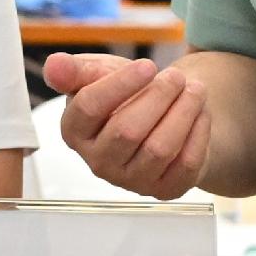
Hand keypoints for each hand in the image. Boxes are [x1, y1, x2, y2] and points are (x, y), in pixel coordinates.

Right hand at [47, 53, 208, 198]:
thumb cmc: (124, 96)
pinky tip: (201, 112)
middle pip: (127, 130)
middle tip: (177, 76)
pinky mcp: (163, 190)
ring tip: (196, 89)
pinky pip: (185, 164)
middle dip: (158, 97)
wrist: (159, 120)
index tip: (147, 65)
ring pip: (159, 148)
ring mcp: (131, 181)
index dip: (120, 84)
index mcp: (75, 132)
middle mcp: (98, 163)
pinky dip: (198, 133)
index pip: (90, 108)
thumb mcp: (100, 75)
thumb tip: (54, 65)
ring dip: (183, 113)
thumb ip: (77, 70)